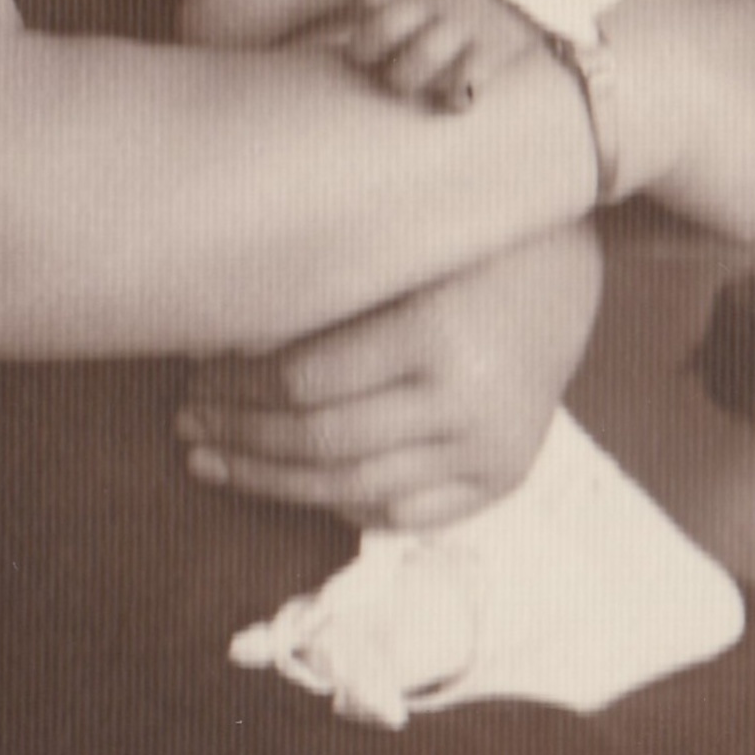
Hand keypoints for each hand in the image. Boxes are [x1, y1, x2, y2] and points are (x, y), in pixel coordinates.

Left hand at [176, 224, 603, 530]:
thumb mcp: (394, 251)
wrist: (567, 271)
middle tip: (186, 423)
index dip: (236, 386)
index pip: (305, 381)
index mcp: (435, 333)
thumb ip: (320, 299)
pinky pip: (407, 514)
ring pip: (356, 488)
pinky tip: (292, 486)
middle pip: (322, 441)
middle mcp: (466, 402)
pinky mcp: (503, 477)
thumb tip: (215, 342)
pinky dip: (344, 505)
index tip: (191, 375)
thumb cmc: (461, 241)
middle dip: (241, 436)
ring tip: (214, 461)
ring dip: (272, 480)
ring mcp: (489, 449)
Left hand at [339, 0, 543, 108]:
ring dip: (404, 79)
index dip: (352, 17)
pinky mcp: (492, 46)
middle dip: (366, 52)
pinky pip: (464, 81)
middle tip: (371, 63)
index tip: (349, 31)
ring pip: (416, 60)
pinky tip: (453, 101)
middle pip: (381, 30)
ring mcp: (462, 23)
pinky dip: (454, 97)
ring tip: (406, 84)